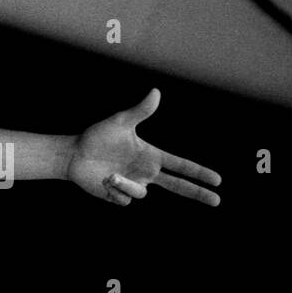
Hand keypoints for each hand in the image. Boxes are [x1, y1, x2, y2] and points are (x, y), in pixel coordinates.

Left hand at [65, 89, 221, 206]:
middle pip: (178, 186)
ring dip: (124, 184)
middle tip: (217, 201)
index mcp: (150, 156)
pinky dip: (114, 190)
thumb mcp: (120, 122)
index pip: (180, 165)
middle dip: (197, 193)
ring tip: (108, 174)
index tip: (217, 179)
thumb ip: (140, 111)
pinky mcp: (120, 196)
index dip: (198, 172)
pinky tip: (103, 181)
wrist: (73, 155)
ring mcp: (134, 185)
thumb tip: (156, 92)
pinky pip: (125, 200)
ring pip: (140, 194)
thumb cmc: (96, 136)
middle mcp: (146, 172)